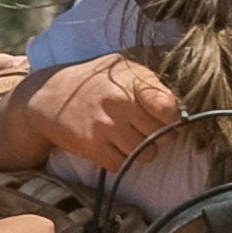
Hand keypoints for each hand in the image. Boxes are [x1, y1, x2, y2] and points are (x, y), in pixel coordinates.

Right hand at [25, 54, 181, 170]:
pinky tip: (112, 146)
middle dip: (159, 135)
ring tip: (129, 138)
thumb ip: (151, 82)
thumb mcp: (121, 68)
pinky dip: (121, 160)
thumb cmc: (93, 82)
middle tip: (145, 129)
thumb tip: (184, 102)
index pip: (169, 107)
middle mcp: (120, 102)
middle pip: (163, 135)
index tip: (166, 118)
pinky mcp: (94, 147)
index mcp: (131, 80)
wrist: (47, 97)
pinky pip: (123, 164)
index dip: (173, 117)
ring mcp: (107, 127)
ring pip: (147, 154)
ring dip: (142, 150)